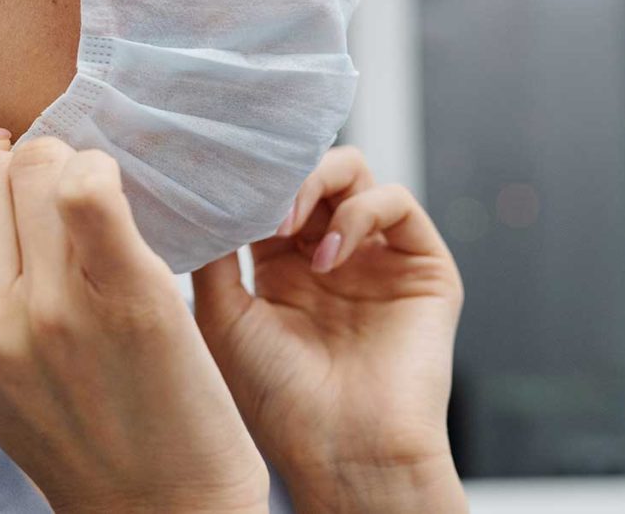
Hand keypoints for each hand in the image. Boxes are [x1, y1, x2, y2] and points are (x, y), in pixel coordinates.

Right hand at [0, 132, 268, 513]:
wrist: (160, 508)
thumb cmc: (82, 432)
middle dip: (24, 163)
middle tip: (64, 190)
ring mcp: (51, 312)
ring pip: (40, 166)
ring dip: (72, 163)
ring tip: (100, 202)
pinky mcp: (126, 299)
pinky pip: (89, 190)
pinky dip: (102, 171)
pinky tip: (122, 194)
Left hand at [192, 147, 465, 512]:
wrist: (341, 450)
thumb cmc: (277, 397)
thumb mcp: (223, 317)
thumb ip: (215, 254)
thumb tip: (202, 197)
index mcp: (281, 268)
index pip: (268, 196)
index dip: (246, 181)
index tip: (218, 175)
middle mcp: (328, 257)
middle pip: (310, 175)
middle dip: (282, 176)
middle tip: (259, 204)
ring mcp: (375, 259)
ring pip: (354, 174)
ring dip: (316, 183)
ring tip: (287, 226)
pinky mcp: (421, 266)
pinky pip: (398, 203)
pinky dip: (359, 212)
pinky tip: (328, 257)